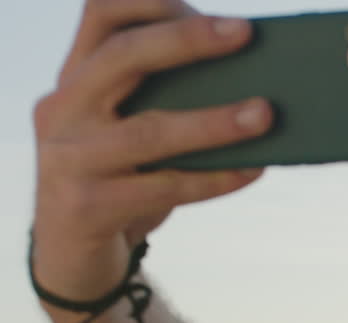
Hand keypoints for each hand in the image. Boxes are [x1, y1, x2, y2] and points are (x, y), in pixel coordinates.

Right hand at [32, 0, 271, 300]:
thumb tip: (258, 82)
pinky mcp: (87, 206)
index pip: (101, 14)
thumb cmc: (124, 178)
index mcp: (76, 77)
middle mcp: (63, 108)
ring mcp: (68, 158)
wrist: (76, 256)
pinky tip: (254, 170)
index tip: (213, 11)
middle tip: (245, 34)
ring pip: (148, 131)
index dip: (151, 2)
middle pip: (122, 57)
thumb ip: (170, 100)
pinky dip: (214, 179)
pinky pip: (162, 188)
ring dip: (214, 121)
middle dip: (186, 41)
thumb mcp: (133, 129)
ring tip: (266, 114)